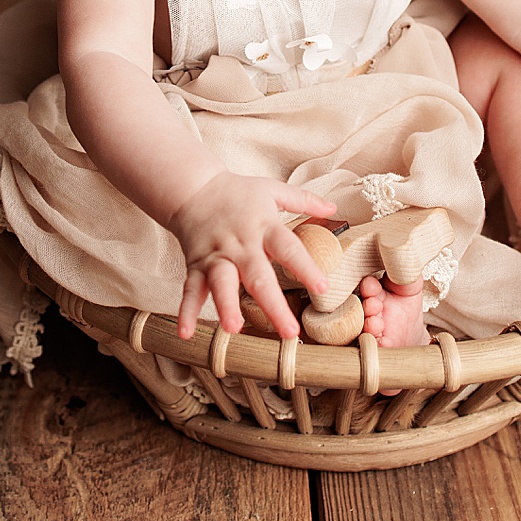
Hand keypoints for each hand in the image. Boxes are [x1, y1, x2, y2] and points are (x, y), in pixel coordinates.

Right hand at [169, 171, 336, 340]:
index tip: (323, 288)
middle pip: (257, 276)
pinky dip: (186, 311)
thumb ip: (304, 200)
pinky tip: (186, 332)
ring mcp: (216, 256)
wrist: (193, 187)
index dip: (305, 267)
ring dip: (227, 306)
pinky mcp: (195, 265)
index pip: (288, 248)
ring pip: (221, 284)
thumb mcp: (272, 189)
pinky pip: (190, 290)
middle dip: (272, 305)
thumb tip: (335, 209)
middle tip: (288, 331)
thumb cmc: (238, 192)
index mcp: (264, 226)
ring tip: (234, 329)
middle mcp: (240, 244)